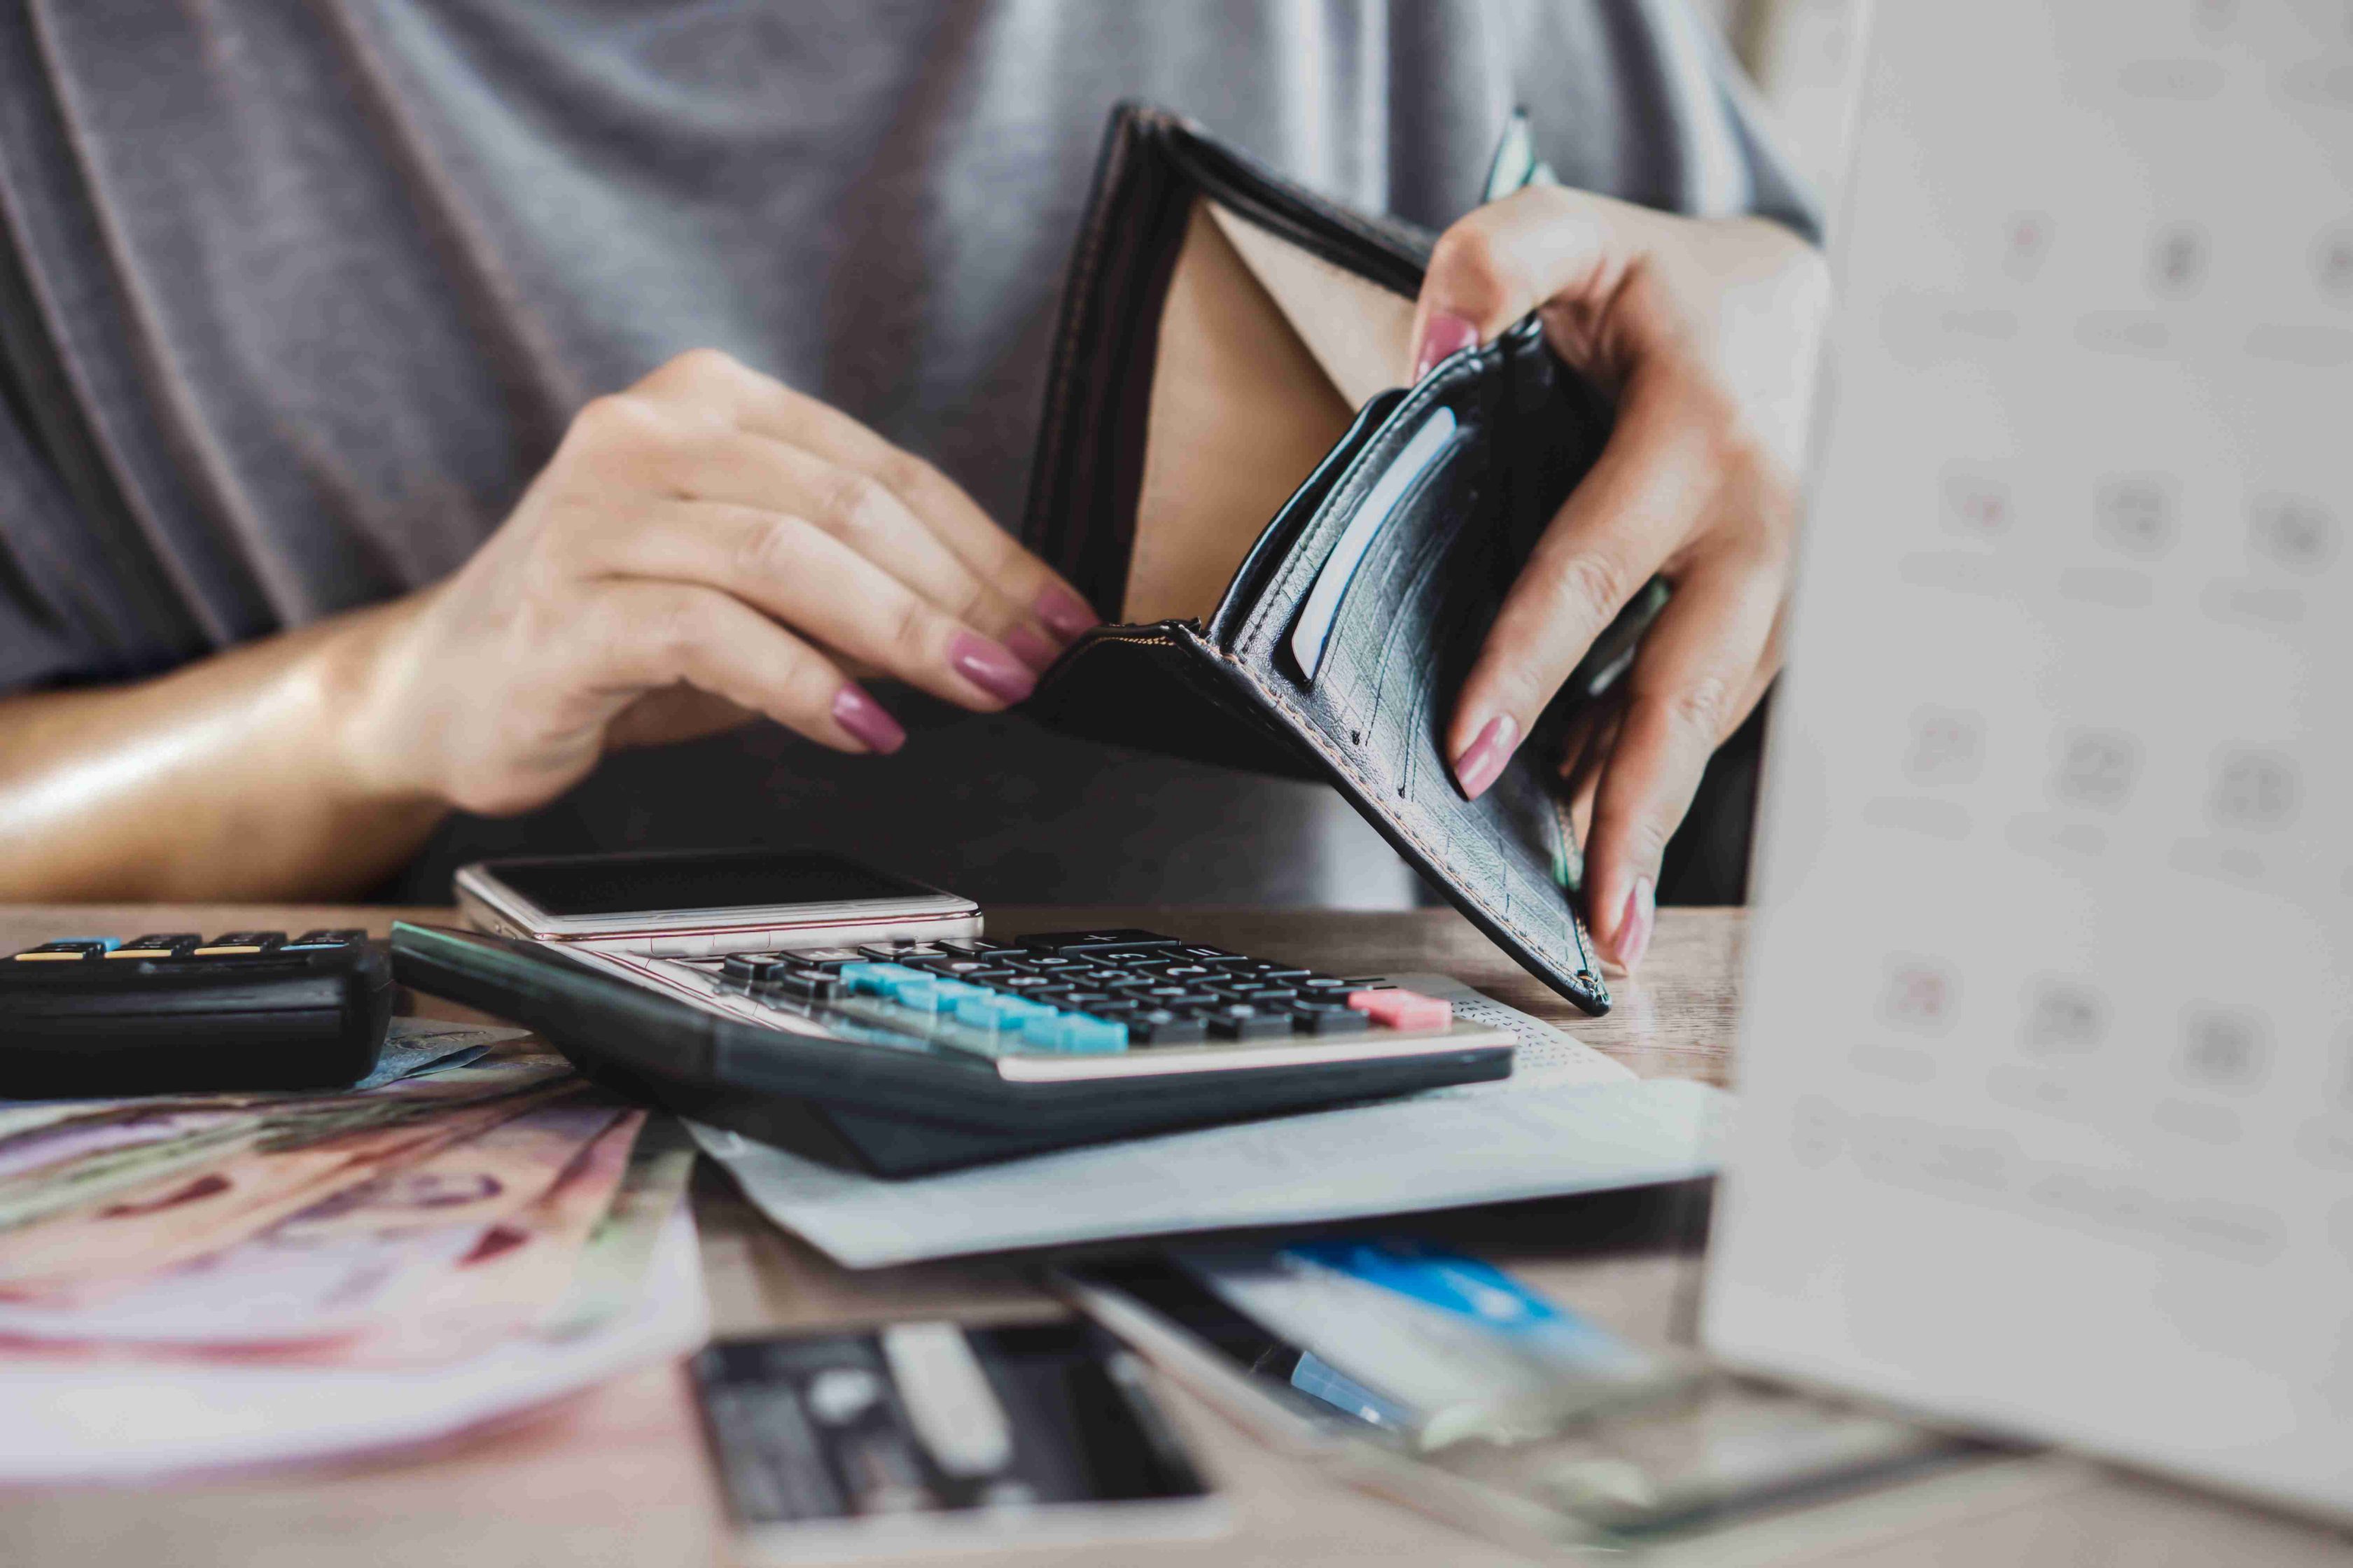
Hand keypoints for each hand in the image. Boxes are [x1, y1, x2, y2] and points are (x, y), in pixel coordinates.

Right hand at [344, 349, 1099, 815]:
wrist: (449, 688)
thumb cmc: (619, 635)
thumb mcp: (751, 588)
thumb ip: (853, 581)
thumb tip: (996, 625)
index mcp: (707, 403)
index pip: (881, 469)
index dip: (986, 547)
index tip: (1057, 617)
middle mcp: (646, 435)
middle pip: (846, 503)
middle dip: (961, 591)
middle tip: (1028, 664)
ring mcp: (596, 515)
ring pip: (785, 554)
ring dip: (901, 630)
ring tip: (972, 688)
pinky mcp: (566, 607)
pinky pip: (709, 631)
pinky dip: (802, 683)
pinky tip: (862, 727)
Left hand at [1411, 188, 1828, 971]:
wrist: (1806, 302)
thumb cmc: (1668, 284)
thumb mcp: (1577, 231)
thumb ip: (1495, 260)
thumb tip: (1422, 349)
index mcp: (1704, 435)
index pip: (1595, 569)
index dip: (1528, 666)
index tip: (1472, 753)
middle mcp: (1766, 522)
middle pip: (1688, 689)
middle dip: (1637, 811)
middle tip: (1595, 924)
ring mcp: (1791, 579)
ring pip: (1709, 715)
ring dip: (1648, 808)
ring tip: (1594, 910)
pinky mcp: (1790, 613)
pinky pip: (1717, 702)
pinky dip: (1658, 760)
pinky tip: (1600, 816)